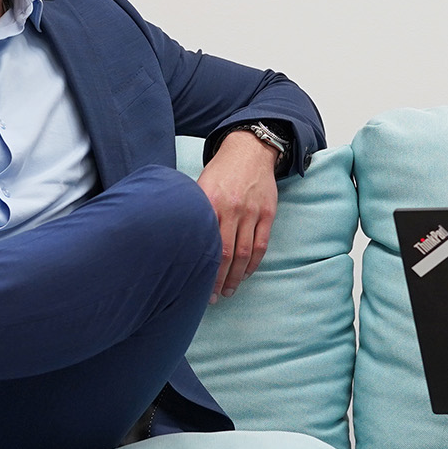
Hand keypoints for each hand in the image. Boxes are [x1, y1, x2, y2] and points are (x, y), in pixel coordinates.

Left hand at [197, 129, 279, 299]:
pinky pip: (261, 244)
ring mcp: (252, 212)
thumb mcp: (200, 186)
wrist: (249, 150)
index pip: (206, 243)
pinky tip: (246, 274)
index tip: (195, 286)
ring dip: (236, 277)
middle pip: (226, 253)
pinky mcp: (268, 213)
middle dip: (218, 279)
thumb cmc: (219, 172)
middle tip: (212, 298)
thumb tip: (179, 241)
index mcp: (210, 202)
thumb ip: (194, 212)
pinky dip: (253, 263)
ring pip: (245, 253)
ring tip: (228, 291)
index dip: (201, 269)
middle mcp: (232, 208)